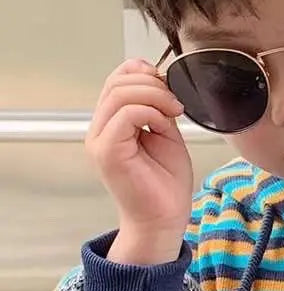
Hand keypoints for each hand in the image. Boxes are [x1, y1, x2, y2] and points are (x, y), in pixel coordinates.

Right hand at [85, 59, 193, 263]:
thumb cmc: (166, 183)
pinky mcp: (107, 152)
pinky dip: (152, 113)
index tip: (169, 85)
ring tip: (174, 113)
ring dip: (154, 96)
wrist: (164, 218)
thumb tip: (160, 83)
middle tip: (176, 103)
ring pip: (119, 94)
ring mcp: (100, 141)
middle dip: (153, 84)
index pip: (117, 80)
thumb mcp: (166, 134)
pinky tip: (165, 127)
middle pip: (116, 83)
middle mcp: (99, 130)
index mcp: (111, 123)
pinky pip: (126, 115)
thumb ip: (158, 108)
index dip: (143, 72)